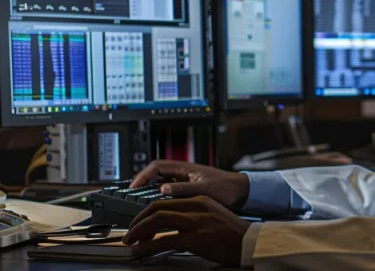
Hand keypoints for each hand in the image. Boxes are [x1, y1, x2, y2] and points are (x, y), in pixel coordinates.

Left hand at [122, 196, 250, 265]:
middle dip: (138, 221)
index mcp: (198, 200)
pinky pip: (164, 240)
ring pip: (157, 220)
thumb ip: (193, 216)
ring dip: (139, 231)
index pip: (164, 201)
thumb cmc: (233, 233)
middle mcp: (195, 207)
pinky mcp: (196, 239)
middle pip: (156, 208)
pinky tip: (142, 250)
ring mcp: (195, 223)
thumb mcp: (212, 215)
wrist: (251, 242)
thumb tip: (172, 226)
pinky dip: (148, 245)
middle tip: (131, 233)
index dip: (147, 213)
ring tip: (132, 242)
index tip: (140, 223)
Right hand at [131, 160, 248, 208]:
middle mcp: (183, 173)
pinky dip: (161, 197)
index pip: (156, 166)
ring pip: (161, 183)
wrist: (241, 192)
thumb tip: (162, 189)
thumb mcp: (203, 190)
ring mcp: (185, 181)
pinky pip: (169, 191)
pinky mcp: (189, 189)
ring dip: (151, 190)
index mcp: (184, 168)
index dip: (142, 175)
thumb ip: (183, 189)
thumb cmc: (226, 188)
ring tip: (142, 202)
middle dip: (143, 182)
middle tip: (133, 195)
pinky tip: (159, 207)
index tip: (133, 187)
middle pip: (156, 174)